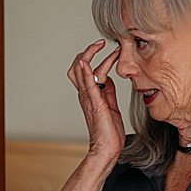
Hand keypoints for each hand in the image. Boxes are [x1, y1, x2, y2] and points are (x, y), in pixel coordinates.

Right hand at [66, 40, 127, 159]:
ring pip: (80, 70)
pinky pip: (86, 84)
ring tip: (100, 46)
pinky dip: (85, 71)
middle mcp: (85, 93)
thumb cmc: (109, 130)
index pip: (88, 69)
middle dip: (88, 51)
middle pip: (77, 66)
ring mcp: (88, 97)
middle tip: (101, 42)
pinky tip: (85, 61)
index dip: (98, 56)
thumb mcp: (111, 105)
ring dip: (89, 55)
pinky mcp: (94, 102)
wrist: (107, 147)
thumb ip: (107, 91)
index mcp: (90, 94)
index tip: (113, 49)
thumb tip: (108, 78)